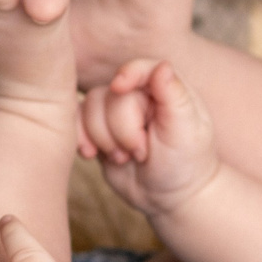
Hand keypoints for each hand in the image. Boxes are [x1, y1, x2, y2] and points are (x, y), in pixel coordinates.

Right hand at [77, 58, 219, 216]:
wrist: (169, 196)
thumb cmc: (185, 162)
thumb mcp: (186, 131)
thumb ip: (174, 96)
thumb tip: (162, 66)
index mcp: (164, 88)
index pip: (142, 68)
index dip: (128, 74)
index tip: (119, 86)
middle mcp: (138, 94)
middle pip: (111, 94)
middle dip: (122, 129)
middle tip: (141, 152)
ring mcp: (114, 111)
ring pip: (89, 107)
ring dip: (103, 138)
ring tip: (124, 158)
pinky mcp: (97, 128)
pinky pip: (76, 121)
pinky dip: (80, 138)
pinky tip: (92, 154)